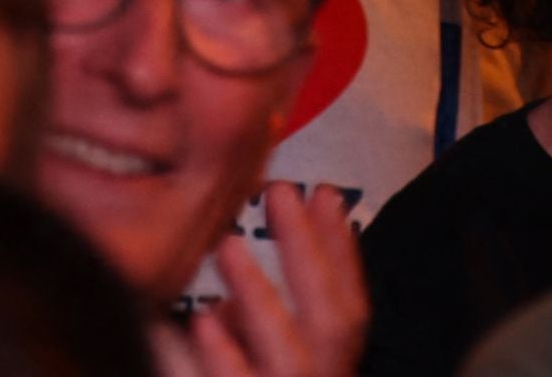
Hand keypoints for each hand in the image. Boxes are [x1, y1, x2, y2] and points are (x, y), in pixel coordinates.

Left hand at [165, 180, 368, 376]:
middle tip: (280, 193)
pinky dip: (222, 356)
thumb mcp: (260, 356)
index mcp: (328, 368)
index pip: (350, 309)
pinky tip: (201, 319)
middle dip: (307, 255)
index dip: (343, 253)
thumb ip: (253, 320)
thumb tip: (234, 265)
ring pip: (289, 358)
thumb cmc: (245, 374)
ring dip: (260, 296)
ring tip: (228, 245)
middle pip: (331, 324)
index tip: (325, 194)